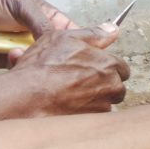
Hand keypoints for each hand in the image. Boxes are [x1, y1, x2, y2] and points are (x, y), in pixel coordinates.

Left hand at [0, 0, 75, 68]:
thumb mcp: (23, 5)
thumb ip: (43, 24)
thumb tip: (61, 42)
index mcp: (47, 20)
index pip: (71, 33)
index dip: (80, 42)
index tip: (86, 51)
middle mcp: (37, 37)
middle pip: (57, 53)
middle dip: (59, 57)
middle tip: (60, 60)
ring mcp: (23, 49)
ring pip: (39, 64)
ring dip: (36, 61)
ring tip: (27, 52)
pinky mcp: (7, 60)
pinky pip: (19, 69)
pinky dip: (18, 65)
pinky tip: (12, 54)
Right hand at [8, 24, 130, 115]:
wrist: (28, 96)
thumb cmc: (44, 66)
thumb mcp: (66, 38)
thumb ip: (94, 35)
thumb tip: (113, 29)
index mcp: (110, 64)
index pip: (122, 68)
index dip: (106, 67)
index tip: (93, 68)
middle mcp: (112, 86)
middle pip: (116, 86)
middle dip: (104, 84)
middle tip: (80, 81)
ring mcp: (104, 105)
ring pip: (106, 102)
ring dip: (94, 99)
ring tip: (72, 94)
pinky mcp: (93, 120)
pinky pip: (95, 115)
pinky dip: (85, 111)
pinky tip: (69, 105)